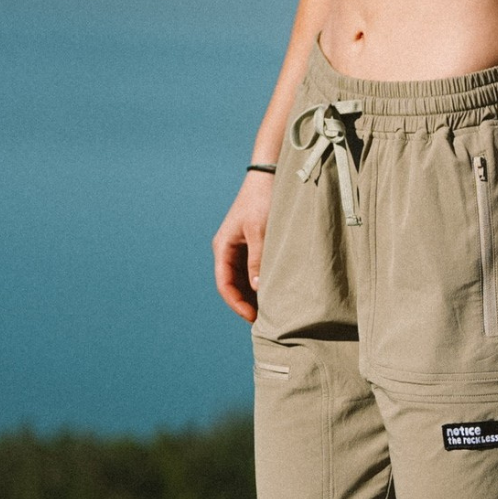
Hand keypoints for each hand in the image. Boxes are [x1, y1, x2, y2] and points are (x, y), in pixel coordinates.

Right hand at [212, 172, 273, 322]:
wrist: (269, 177)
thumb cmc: (262, 201)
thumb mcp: (260, 232)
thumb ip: (257, 260)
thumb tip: (257, 289)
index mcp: (223, 247)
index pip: (224, 284)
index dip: (236, 303)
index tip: (252, 317)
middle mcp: (228, 250)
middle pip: (233, 285)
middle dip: (246, 303)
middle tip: (265, 321)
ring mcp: (239, 249)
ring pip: (243, 279)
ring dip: (254, 295)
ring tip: (271, 310)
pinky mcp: (252, 246)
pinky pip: (253, 270)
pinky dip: (261, 283)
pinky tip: (274, 292)